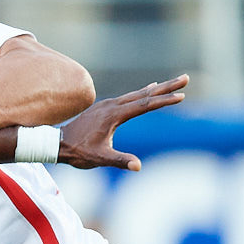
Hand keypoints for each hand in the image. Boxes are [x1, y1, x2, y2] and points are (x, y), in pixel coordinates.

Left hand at [59, 74, 188, 171]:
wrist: (57, 143)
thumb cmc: (78, 152)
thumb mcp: (100, 158)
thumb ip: (119, 160)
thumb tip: (138, 166)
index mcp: (114, 115)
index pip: (144, 105)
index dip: (164, 100)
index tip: (181, 96)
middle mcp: (112, 105)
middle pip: (144, 94)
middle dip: (167, 87)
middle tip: (186, 78)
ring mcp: (108, 104)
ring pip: (137, 94)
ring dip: (157, 89)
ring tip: (173, 83)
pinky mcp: (105, 107)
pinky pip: (128, 97)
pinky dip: (142, 93)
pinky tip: (148, 89)